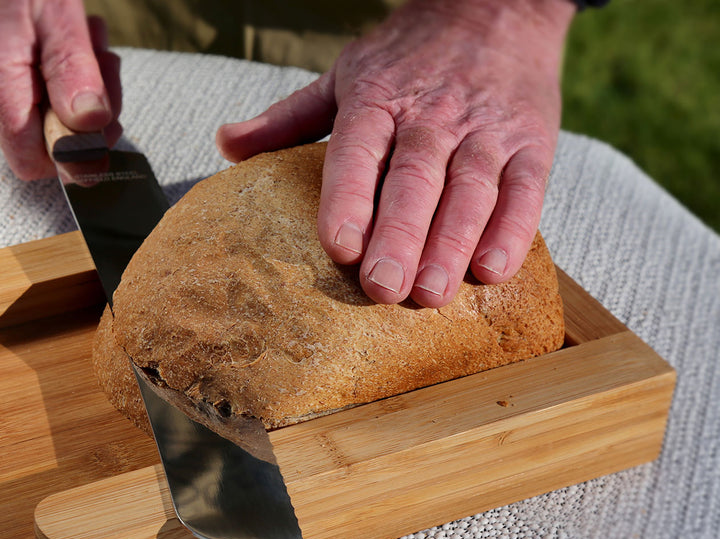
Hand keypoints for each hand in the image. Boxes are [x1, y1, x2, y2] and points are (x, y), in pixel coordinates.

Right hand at [0, 0, 121, 179]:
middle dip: (89, 109)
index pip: (33, 160)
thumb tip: (91, 128)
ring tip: (88, 39)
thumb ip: (74, 72)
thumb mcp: (57, 14)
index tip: (104, 124)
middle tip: (104, 64)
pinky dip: (64, 72)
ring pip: (47, 114)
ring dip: (83, 84)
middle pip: (47, 138)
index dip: (75, 152)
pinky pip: (37, 92)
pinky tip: (71, 38)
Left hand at [216, 0, 574, 306]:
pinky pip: (526, 189)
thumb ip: (288, 118)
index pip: (359, 149)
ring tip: (431, 292)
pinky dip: (514, 230)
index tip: (338, 246)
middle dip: (398, 235)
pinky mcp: (532, 142)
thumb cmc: (409, 55)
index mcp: (378, 99)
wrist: (497, 5)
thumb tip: (225, 144)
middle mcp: (432, 115)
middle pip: (414, 178)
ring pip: (469, 188)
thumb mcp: (344, 75)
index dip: (349, 198)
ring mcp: (485, 129)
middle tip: (382, 287)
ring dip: (452, 243)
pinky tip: (492, 271)